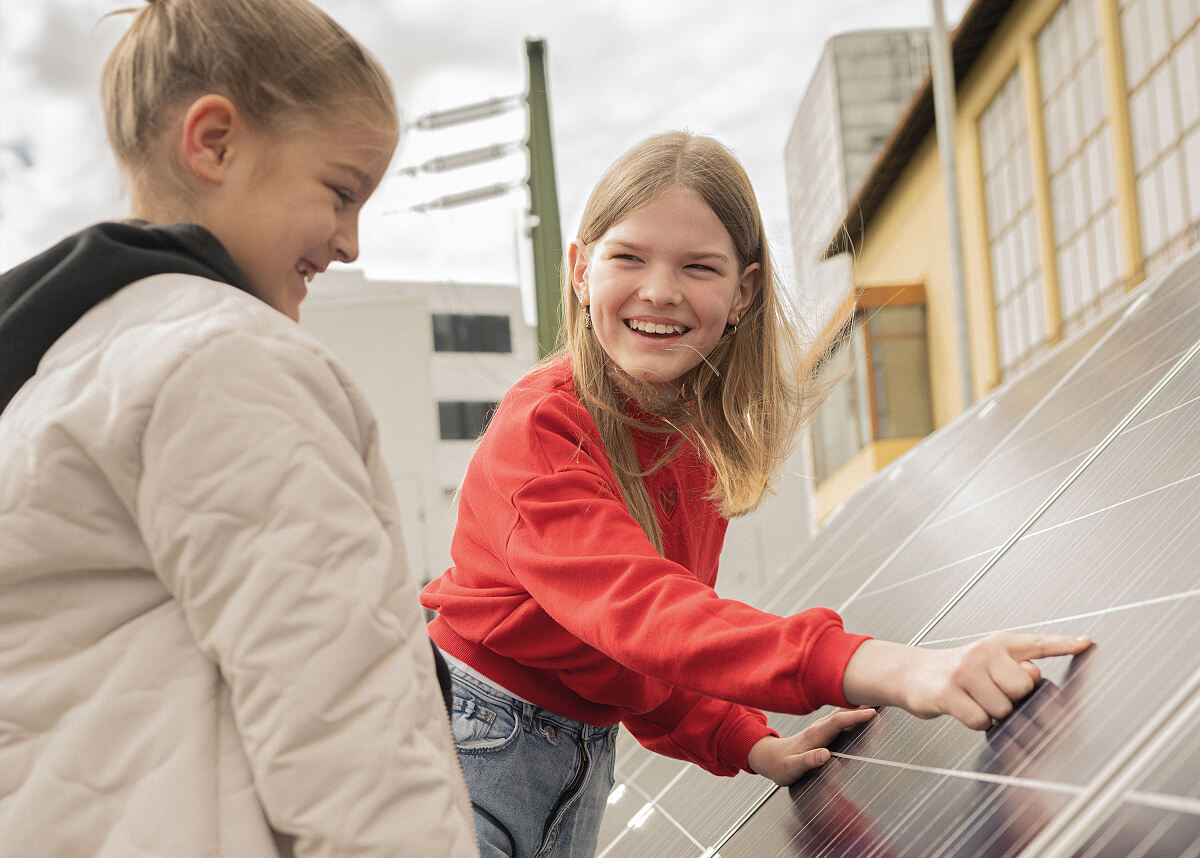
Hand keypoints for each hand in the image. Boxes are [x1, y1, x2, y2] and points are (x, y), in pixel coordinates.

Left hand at [747, 707, 875, 784]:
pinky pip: (842, 717)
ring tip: (879, 699)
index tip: (871, 713)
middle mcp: (819, 727)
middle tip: (883, 698)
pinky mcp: (824, 729)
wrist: (770, 758)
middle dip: (862, 705)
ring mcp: (822, 727)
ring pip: (843, 712)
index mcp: (814, 735)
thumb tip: (825, 755)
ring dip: (860, 706)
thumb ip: (807, 761)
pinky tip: (865, 708)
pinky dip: (854, 711)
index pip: (837, 722)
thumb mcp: (791, 768)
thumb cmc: (781, 765)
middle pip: (843, 712)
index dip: (854, 717)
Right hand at [842, 633, 1091, 729]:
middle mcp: (983, 651)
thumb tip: (1034, 676)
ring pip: (1003, 707)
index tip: (1086, 643)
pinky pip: (980, 719)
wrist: (912, 673)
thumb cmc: (959, 671)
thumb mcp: (989, 660)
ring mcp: (964, 670)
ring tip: (975, 700)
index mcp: (999, 643)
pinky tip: (963, 709)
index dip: (1063, 643)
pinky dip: (975, 722)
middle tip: (991, 692)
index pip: (1037, 642)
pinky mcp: (947, 691)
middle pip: (1024, 688)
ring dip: (992, 713)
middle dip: (1012, 699)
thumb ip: (1017, 666)